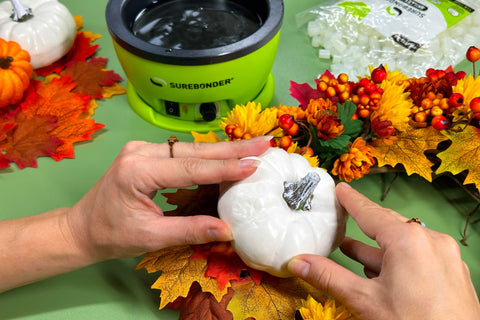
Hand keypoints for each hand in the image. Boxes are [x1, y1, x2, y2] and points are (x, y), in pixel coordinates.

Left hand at [67, 137, 269, 261]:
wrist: (82, 228)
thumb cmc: (111, 235)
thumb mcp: (150, 237)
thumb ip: (189, 231)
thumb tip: (228, 229)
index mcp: (137, 171)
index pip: (190, 168)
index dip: (224, 168)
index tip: (254, 165)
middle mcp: (140, 152)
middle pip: (194, 150)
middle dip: (233, 148)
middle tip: (265, 143)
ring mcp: (142, 149)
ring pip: (191, 148)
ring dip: (224, 149)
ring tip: (255, 146)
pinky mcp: (146, 153)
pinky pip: (183, 152)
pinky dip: (208, 154)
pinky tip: (229, 152)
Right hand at [288, 182, 479, 318]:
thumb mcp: (364, 300)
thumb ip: (329, 277)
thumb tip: (299, 262)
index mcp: (407, 240)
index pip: (370, 213)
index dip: (351, 201)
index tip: (341, 190)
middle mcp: (430, 240)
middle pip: (388, 224)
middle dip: (363, 224)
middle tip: (343, 215)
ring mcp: (445, 256)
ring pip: (403, 243)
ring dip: (377, 247)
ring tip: (352, 248)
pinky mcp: (452, 272)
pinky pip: (419, 255)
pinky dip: (398, 259)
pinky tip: (381, 271)